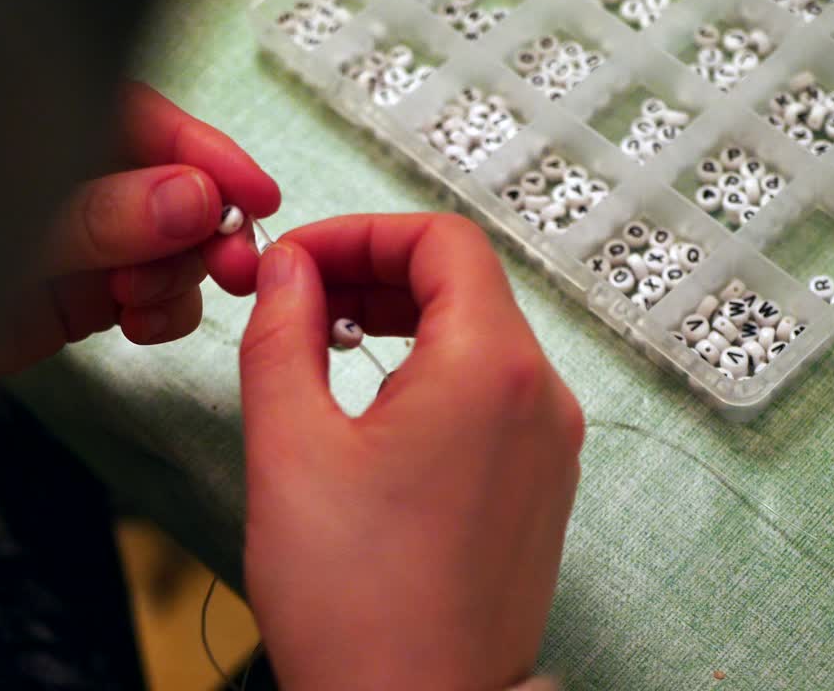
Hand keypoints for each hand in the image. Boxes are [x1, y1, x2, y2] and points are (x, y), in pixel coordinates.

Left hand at [0, 81, 279, 426]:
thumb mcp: (4, 235)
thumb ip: (97, 216)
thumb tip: (192, 199)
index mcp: (35, 134)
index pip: (142, 124)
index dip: (206, 154)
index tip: (255, 195)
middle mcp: (65, 183)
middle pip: (172, 190)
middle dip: (204, 226)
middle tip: (230, 266)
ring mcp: (76, 241)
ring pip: (170, 247)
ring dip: (182, 275)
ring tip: (148, 303)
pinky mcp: (79, 298)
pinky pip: (150, 294)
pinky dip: (163, 311)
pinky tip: (142, 324)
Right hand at [239, 214, 583, 689]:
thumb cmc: (358, 602)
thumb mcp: (290, 447)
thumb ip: (283, 333)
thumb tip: (290, 270)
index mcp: (491, 369)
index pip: (442, 242)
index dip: (362, 233)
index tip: (301, 259)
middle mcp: (541, 398)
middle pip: (466, 284)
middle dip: (377, 272)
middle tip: (302, 297)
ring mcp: (550, 446)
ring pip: (482, 337)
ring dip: (405, 320)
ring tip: (327, 344)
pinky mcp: (541, 487)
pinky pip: (495, 394)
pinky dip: (436, 372)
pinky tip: (376, 402)